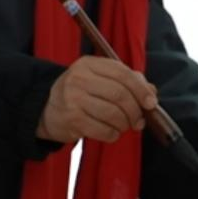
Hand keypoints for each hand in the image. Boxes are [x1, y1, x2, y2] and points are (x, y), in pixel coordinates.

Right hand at [37, 56, 157, 143]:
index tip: (150, 102)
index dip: (140, 89)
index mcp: (88, 64)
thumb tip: (150, 91)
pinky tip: (111, 132)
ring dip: (125, 124)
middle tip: (138, 120)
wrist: (46, 110)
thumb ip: (125, 81)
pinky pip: (104, 130)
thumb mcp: (98, 79)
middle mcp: (79, 78)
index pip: (122, 73)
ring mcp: (73, 99)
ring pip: (114, 114)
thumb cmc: (79, 94)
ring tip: (124, 126)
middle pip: (120, 94)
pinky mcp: (72, 119)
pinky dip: (113, 134)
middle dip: (135, 111)